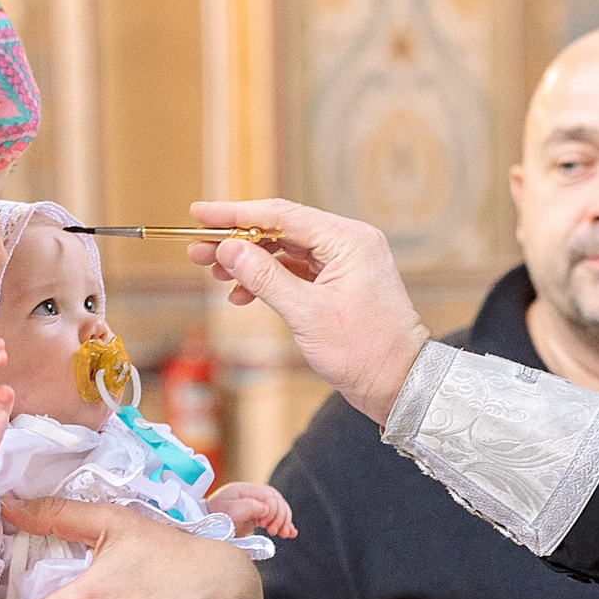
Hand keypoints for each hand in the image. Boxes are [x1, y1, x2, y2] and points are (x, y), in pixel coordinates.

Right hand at [185, 199, 431, 424]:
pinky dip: (267, 281)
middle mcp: (347, 244)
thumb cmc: (366, 351)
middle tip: (197, 250)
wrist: (401, 384)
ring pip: (284, 252)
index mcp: (347, 240)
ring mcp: (343, 265)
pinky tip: (241, 295)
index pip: (281, 214)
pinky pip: (295, 273)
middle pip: (280, 230)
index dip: (235, 213)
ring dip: (248, 262)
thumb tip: (229, 249)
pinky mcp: (338, 285)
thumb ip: (265, 278)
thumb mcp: (307, 314)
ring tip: (213, 275)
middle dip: (236, 240)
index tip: (200, 214)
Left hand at [207, 482, 293, 538]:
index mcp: (244, 489)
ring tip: (284, 534)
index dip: (273, 511)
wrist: (203, 528)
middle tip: (274, 532)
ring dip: (285, 521)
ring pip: (279, 508)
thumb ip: (247, 507)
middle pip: (277, 500)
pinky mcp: (257, 515)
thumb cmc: (213, 519)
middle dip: (281, 517)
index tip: (267, 526)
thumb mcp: (228, 512)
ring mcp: (254, 504)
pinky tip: (290, 533)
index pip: (269, 496)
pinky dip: (284, 524)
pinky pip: (275, 516)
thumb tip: (267, 508)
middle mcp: (251, 495)